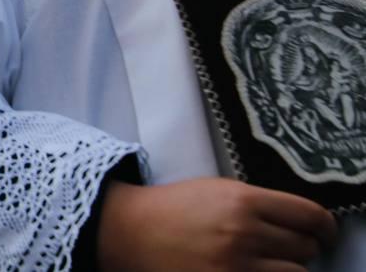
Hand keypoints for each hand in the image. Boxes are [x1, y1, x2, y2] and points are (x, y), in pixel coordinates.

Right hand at [97, 178, 336, 270]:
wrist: (129, 230)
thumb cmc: (174, 208)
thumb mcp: (218, 191)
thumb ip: (259, 204)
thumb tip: (301, 223)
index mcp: (243, 200)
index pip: (310, 216)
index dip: (325, 227)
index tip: (323, 233)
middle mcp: (244, 233)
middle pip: (306, 248)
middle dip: (301, 249)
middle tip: (286, 249)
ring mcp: (236, 266)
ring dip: (287, 270)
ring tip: (267, 264)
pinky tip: (254, 271)